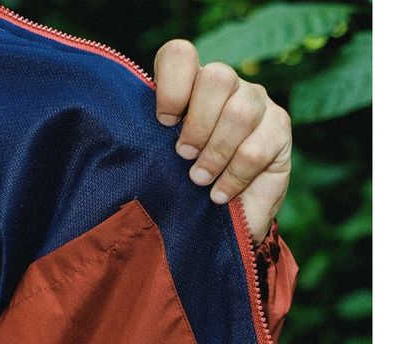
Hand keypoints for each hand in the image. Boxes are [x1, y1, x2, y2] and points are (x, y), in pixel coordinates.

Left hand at [154, 40, 291, 243]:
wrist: (225, 221)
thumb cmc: (187, 189)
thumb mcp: (161, 165)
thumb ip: (151, 145)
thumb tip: (132, 142)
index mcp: (190, 85)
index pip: (180, 55)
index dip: (170, 86)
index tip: (163, 122)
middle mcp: (227, 86)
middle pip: (217, 78)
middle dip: (197, 124)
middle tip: (183, 155)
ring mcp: (257, 103)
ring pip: (240, 112)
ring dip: (215, 153)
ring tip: (199, 180)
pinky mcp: (279, 129)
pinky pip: (256, 149)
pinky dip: (233, 176)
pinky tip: (220, 194)